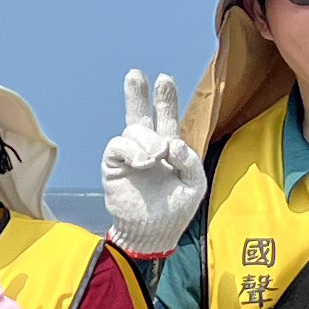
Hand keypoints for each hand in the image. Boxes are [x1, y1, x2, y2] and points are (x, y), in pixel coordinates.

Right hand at [99, 69, 204, 256]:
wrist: (151, 234)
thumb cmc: (175, 210)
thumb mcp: (194, 184)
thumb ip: (189, 160)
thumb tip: (169, 142)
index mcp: (168, 150)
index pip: (166, 119)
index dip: (165, 100)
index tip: (164, 78)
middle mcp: (147, 148)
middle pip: (141, 115)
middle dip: (138, 94)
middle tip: (136, 74)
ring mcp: (130, 157)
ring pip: (134, 131)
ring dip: (147, 140)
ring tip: (153, 158)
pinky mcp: (114, 166)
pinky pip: (118, 146)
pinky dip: (132, 150)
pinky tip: (142, 162)